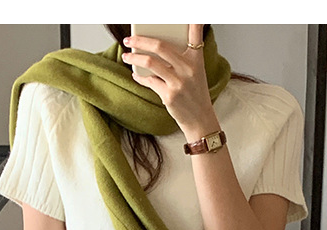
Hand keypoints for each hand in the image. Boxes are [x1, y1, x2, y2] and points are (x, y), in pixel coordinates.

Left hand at [121, 23, 218, 139]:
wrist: (199, 119)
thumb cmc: (195, 94)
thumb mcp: (195, 72)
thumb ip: (181, 59)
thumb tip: (155, 47)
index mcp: (196, 59)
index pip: (195, 34)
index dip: (193, 21)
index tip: (189, 13)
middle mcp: (188, 68)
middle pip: (160, 46)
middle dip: (140, 40)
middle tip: (129, 39)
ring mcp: (178, 82)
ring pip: (150, 63)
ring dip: (134, 58)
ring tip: (126, 56)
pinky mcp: (169, 95)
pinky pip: (149, 81)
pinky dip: (140, 77)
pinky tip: (136, 75)